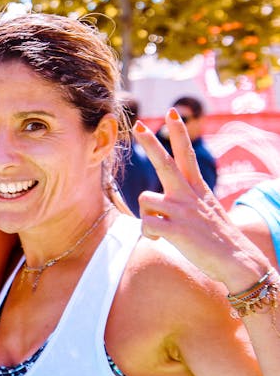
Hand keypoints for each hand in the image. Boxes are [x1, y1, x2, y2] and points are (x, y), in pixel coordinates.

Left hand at [134, 108, 269, 289]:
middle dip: (150, 142)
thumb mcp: (205, 211)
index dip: (179, 133)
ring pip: (145, 199)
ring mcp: (182, 210)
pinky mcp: (175, 229)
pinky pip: (145, 224)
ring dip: (147, 216)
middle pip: (165, 162)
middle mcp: (189, 194)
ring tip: (163, 230)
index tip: (171, 113)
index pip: (187, 155)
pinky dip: (149, 235)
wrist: (238, 262)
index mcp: (198, 188)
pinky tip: (162, 241)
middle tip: (137, 125)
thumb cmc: (217, 239)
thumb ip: (185, 201)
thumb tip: (157, 204)